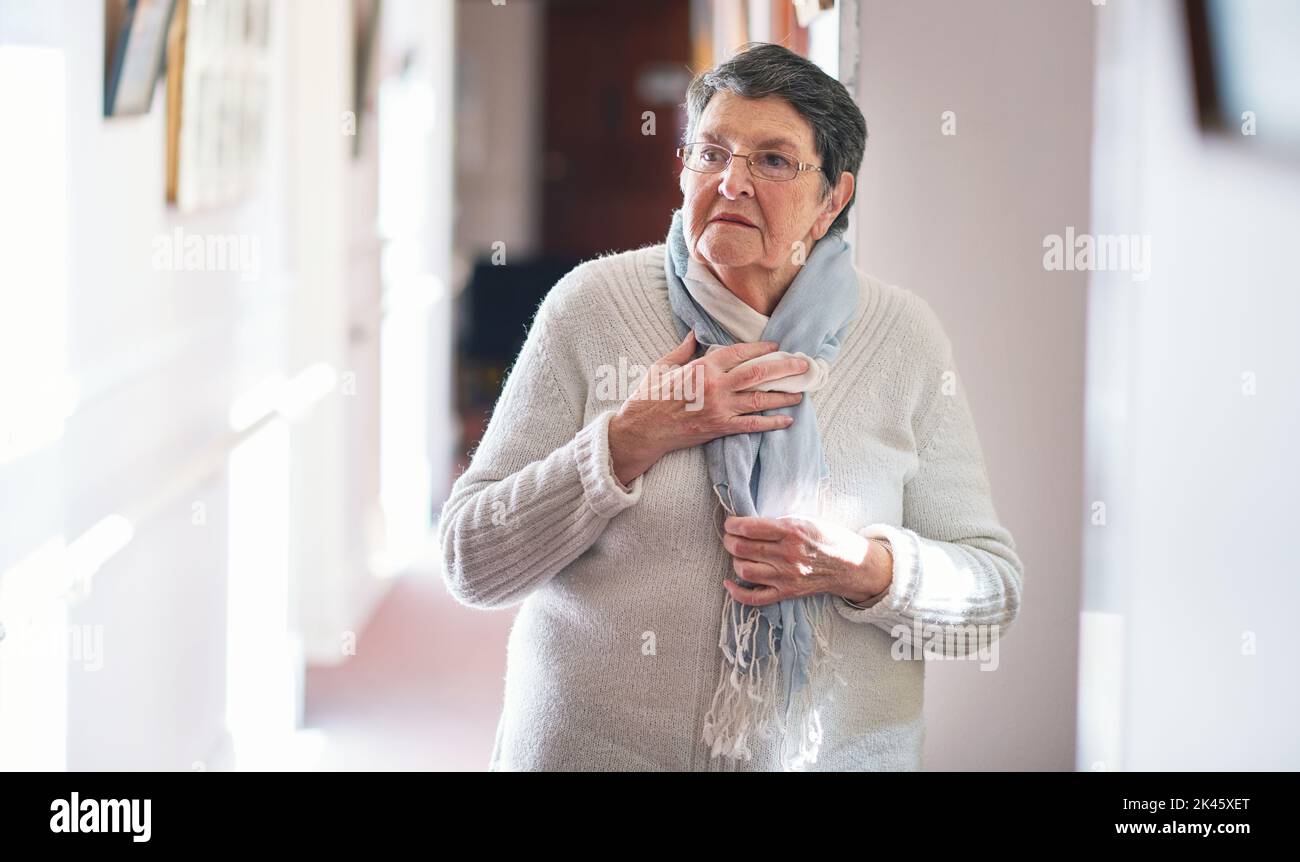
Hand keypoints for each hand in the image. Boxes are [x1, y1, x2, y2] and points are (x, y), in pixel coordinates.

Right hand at [607, 333, 809, 485]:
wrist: (642, 430)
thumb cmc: (649, 396)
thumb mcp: (663, 365)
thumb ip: (683, 349)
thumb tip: (694, 333)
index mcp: (702, 366)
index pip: (739, 353)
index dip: (761, 348)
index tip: (777, 347)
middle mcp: (715, 386)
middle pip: (758, 373)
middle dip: (784, 368)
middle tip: (804, 365)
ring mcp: (719, 408)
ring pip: (759, 399)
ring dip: (783, 395)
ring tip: (801, 392)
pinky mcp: (719, 428)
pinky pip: (751, 425)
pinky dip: (771, 423)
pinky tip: (786, 420)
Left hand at [721, 515, 892, 606]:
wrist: (852, 565)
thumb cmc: (829, 538)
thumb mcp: (806, 520)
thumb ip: (779, 522)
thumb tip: (748, 523)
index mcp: (792, 532)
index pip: (749, 528)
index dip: (732, 524)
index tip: (731, 523)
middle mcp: (787, 555)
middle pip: (741, 548)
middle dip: (729, 540)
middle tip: (730, 536)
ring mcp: (786, 577)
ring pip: (744, 570)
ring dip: (734, 560)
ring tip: (738, 554)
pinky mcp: (787, 593)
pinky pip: (754, 598)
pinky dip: (737, 592)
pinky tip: (730, 582)